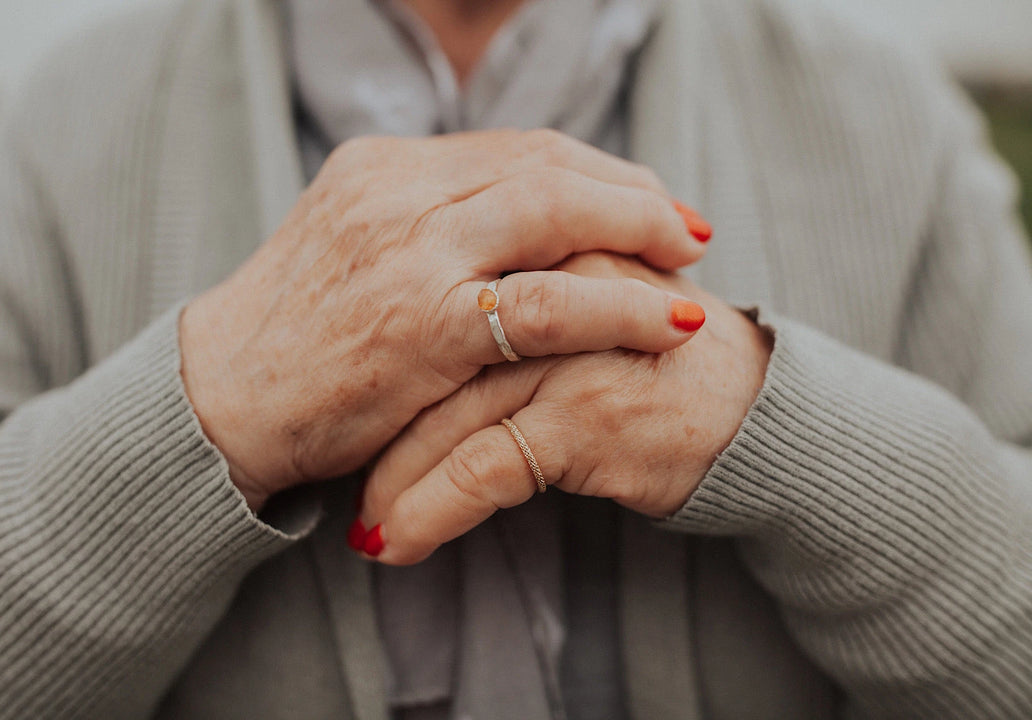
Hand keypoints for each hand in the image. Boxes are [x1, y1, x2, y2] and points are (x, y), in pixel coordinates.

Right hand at [179, 131, 711, 509]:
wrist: (216, 402)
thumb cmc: (290, 341)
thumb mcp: (350, 252)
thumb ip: (423, 228)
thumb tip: (507, 225)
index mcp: (382, 169)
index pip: (515, 149)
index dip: (593, 170)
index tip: (639, 196)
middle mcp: (398, 192)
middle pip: (547, 164)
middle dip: (631, 190)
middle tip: (684, 224)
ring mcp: (410, 253)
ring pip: (556, 212)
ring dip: (639, 229)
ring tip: (689, 258)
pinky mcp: (423, 325)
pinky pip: (549, 304)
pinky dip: (621, 307)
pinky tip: (669, 321)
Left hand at [354, 252, 772, 562]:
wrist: (752, 406)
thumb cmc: (655, 356)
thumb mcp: (583, 296)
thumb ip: (515, 287)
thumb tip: (433, 325)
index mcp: (541, 242)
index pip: (434, 290)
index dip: (378, 352)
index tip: (337, 402)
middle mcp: (548, 282)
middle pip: (427, 353)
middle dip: (370, 421)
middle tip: (325, 466)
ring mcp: (567, 345)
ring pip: (444, 415)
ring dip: (390, 481)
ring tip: (359, 527)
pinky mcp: (586, 411)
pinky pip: (483, 468)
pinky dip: (431, 513)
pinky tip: (396, 548)